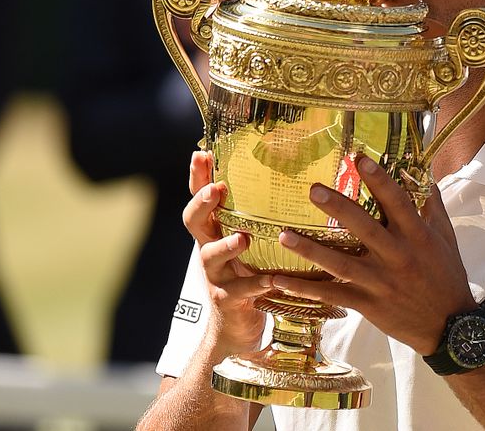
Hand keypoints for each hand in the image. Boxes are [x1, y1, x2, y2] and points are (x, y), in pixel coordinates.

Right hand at [183, 151, 270, 347]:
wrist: (236, 330)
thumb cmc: (249, 276)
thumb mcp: (252, 244)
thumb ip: (260, 219)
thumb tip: (291, 181)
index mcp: (215, 231)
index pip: (200, 197)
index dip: (197, 176)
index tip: (201, 153)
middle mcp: (209, 249)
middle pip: (193, 221)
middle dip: (202, 203)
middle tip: (215, 190)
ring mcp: (215, 275)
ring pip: (210, 256)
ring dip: (226, 245)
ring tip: (243, 238)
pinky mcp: (227, 300)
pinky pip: (239, 290)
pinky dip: (256, 284)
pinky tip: (272, 279)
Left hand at [270, 155, 476, 354]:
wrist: (451, 327)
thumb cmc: (447, 276)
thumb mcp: (446, 238)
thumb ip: (432, 205)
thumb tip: (422, 173)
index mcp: (417, 236)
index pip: (397, 202)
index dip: (379, 180)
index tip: (359, 159)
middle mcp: (397, 257)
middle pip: (365, 229)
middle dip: (338, 208)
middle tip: (313, 190)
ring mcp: (380, 282)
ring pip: (341, 264)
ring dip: (311, 250)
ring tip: (283, 236)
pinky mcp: (368, 305)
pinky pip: (333, 295)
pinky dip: (305, 289)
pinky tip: (279, 281)